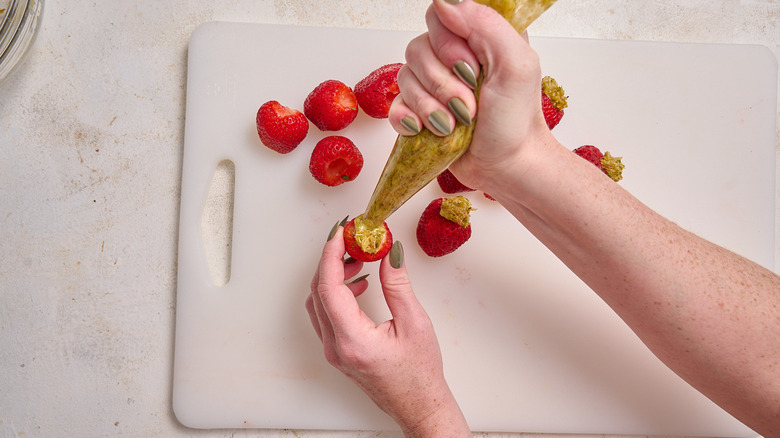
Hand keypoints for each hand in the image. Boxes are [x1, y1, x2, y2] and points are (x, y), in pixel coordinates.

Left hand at [306, 224, 468, 435]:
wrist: (419, 406)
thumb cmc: (420, 374)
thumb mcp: (415, 324)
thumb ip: (398, 285)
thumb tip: (389, 252)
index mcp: (352, 340)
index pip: (328, 287)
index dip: (331, 254)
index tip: (341, 231)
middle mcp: (336, 347)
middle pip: (318, 292)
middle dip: (331, 259)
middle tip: (351, 238)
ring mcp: (334, 351)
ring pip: (319, 303)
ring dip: (333, 276)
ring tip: (359, 259)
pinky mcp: (338, 351)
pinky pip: (327, 314)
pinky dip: (337, 293)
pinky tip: (360, 285)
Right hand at [389, 0, 551, 192]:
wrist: (506, 167)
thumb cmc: (516, 120)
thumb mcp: (516, 63)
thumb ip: (484, 23)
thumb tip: (443, 2)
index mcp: (477, 37)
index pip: (440, 17)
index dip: (449, 45)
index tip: (471, 69)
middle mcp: (452, 57)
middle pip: (418, 48)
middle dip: (442, 83)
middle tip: (469, 105)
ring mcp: (433, 86)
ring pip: (404, 78)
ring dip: (430, 106)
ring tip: (455, 124)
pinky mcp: (418, 112)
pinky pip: (394, 106)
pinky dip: (409, 120)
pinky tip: (429, 131)